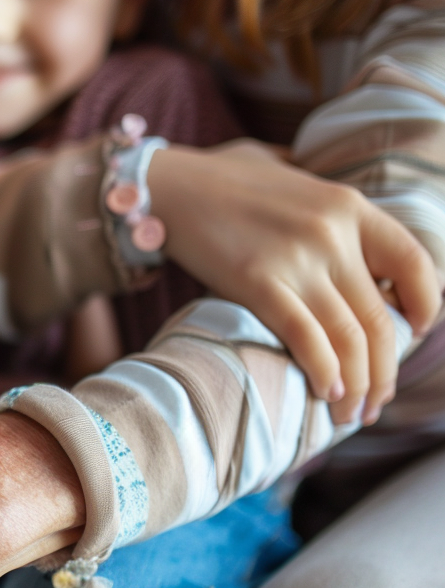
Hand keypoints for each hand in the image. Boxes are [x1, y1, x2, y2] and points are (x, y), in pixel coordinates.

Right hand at [149, 140, 441, 424]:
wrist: (168, 184)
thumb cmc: (223, 178)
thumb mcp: (293, 174)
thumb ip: (325, 203)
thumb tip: (345, 234)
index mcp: (349, 206)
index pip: (413, 264)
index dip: (424, 306)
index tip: (415, 333)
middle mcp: (333, 233)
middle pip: (379, 319)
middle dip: (383, 372)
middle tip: (375, 402)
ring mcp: (297, 258)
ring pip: (348, 339)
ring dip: (357, 386)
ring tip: (351, 413)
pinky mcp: (257, 282)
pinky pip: (306, 337)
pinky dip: (323, 371)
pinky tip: (325, 392)